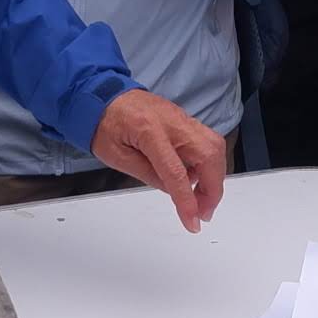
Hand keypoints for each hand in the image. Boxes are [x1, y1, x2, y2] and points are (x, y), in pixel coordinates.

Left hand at [90, 88, 228, 231]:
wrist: (103, 96)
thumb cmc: (105, 124)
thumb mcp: (117, 156)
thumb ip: (148, 174)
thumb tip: (174, 190)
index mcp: (150, 130)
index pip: (176, 171)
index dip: (187, 200)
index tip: (193, 222)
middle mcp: (173, 121)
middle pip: (209, 154)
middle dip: (213, 188)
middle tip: (203, 212)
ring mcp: (182, 118)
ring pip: (215, 146)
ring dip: (215, 176)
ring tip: (200, 199)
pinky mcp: (186, 120)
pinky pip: (208, 142)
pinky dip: (209, 164)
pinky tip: (195, 179)